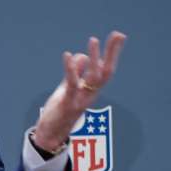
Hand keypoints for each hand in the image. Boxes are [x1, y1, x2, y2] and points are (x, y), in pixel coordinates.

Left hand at [33, 31, 126, 150]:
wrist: (51, 135)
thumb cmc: (60, 112)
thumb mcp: (68, 89)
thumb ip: (75, 74)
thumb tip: (81, 56)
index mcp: (92, 90)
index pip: (106, 69)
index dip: (113, 53)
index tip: (119, 36)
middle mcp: (90, 94)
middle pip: (105, 72)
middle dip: (112, 53)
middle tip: (118, 34)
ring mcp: (80, 99)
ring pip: (92, 78)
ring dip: (94, 58)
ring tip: (94, 40)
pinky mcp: (68, 103)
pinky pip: (71, 85)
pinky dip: (71, 70)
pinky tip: (68, 56)